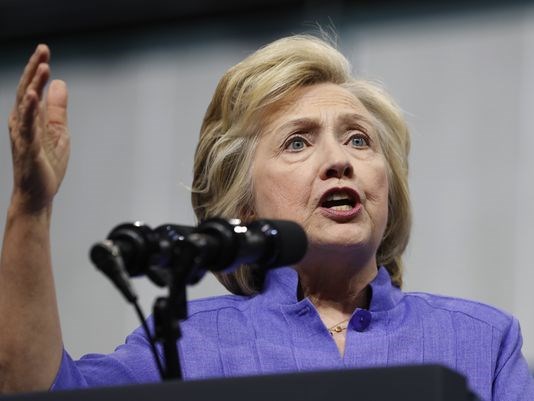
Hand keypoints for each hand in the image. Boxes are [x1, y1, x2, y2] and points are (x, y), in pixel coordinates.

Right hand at [8, 44, 69, 213]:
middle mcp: (22, 123)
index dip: (38, 70)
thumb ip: (57, 108)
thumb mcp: (58, 131)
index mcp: (30, 118)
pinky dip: (31, 111)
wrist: (38, 193)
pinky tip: (34, 96)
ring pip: (27, 106)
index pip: (33, 89)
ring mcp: (24, 136)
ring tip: (42, 67)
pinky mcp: (30, 149)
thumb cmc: (46, 163)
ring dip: (34, 85)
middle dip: (34, 70)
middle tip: (43, 50)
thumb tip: (59, 83)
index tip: (45, 51)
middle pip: (27, 91)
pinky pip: (29, 128)